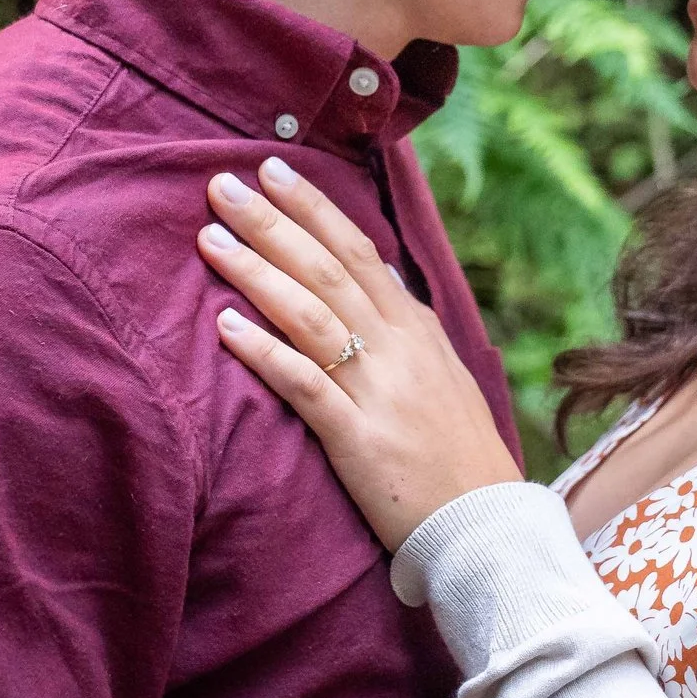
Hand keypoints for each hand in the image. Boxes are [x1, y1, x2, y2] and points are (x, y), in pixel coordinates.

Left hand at [199, 158, 522, 550]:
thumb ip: (409, 327)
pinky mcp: (357, 438)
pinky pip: (304, 384)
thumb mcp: (444, 375)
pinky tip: (225, 328)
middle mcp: (399, 348)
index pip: (360, 249)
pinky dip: (264, 352)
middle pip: (328, 269)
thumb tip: (382, 278)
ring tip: (210, 239)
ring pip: (310, 314)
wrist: (486, 527)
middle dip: (272, 222)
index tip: (273, 170)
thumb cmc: (459, 455)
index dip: (314, 208)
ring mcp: (379, 390)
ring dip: (256, 272)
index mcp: (418, 329)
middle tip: (222, 185)